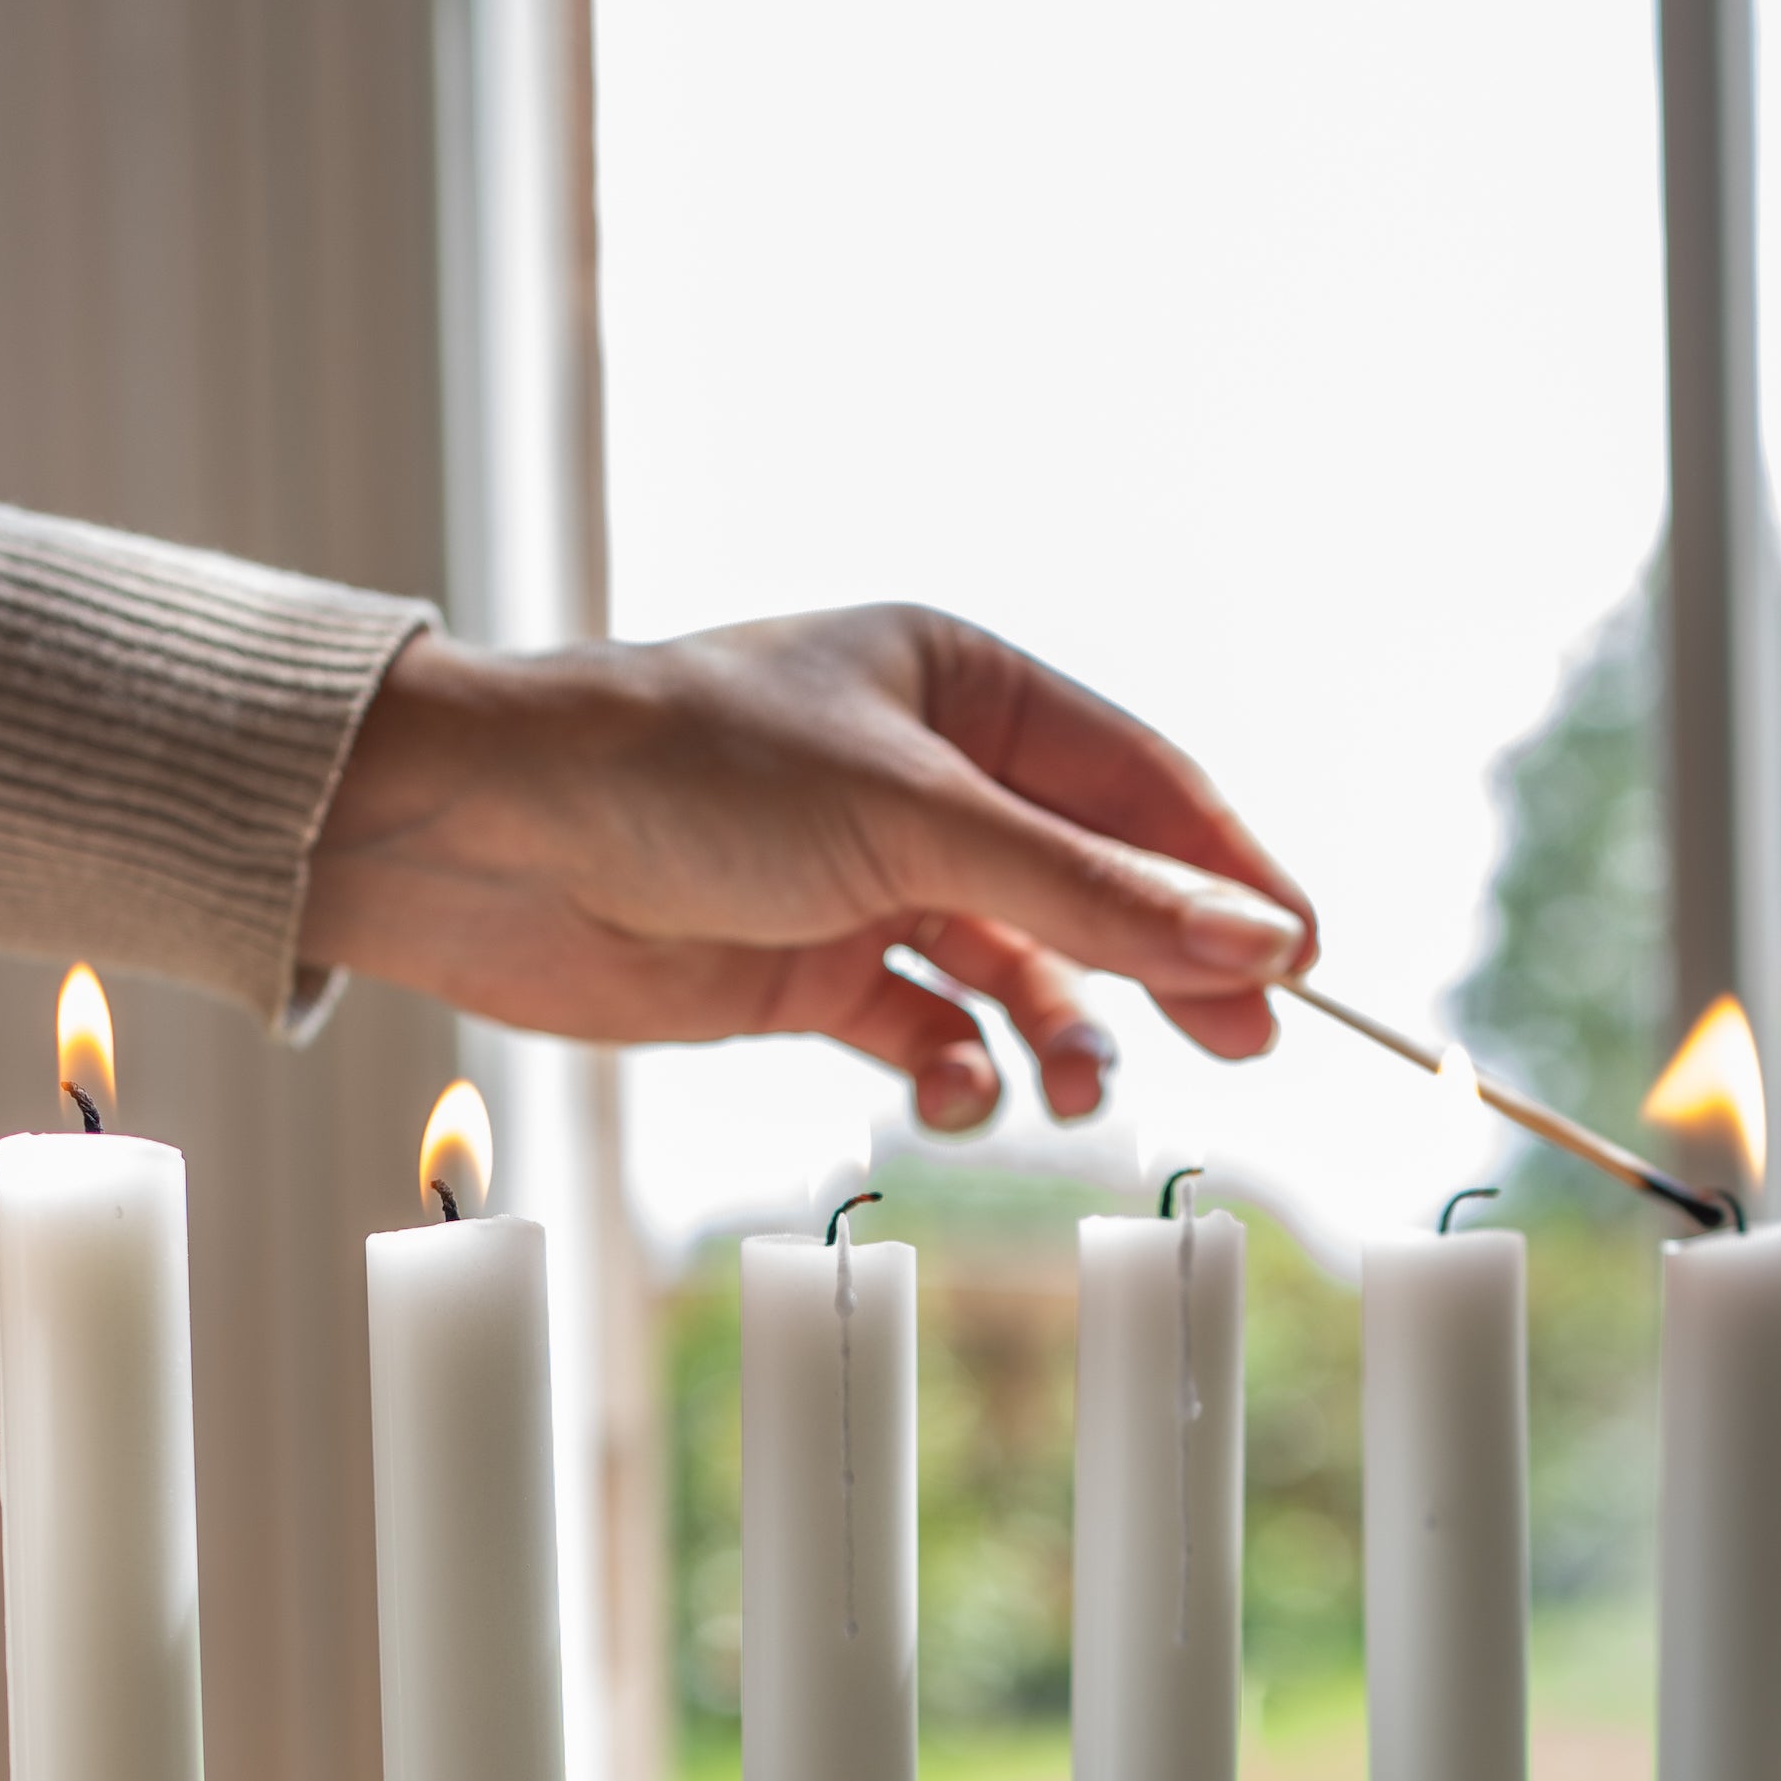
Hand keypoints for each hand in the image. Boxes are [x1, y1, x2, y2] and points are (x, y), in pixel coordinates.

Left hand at [302, 606, 1314, 1130]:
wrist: (477, 842)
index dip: (1227, 875)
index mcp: (962, 684)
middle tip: (1238, 1051)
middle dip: (1162, 968)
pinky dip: (953, 1072)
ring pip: (1019, 974)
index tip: (1303, 966)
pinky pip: (927, 1032)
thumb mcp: (910, 826)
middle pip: (1097, 884)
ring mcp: (867, 880)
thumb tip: (1261, 944)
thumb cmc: (682, 773)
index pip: (1142, 784)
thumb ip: (1090, 897)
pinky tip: (946, 1096)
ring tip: (1074, 1090)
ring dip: (1060, 1036)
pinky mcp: (805, 972)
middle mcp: (925, 779)